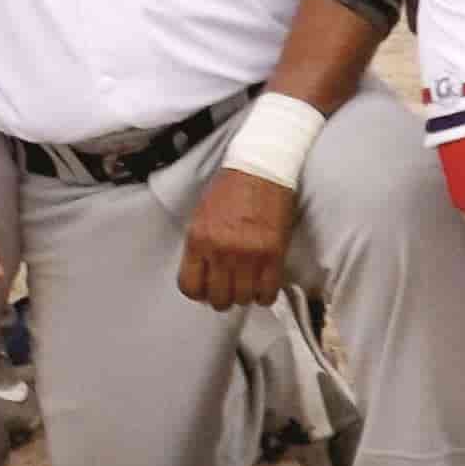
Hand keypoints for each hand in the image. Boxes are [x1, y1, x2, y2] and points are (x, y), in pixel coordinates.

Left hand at [176, 165, 294, 310]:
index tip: (207, 288)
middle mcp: (221, 251)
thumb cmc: (229, 188)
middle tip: (230, 287)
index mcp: (198, 240)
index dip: (199, 292)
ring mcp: (248, 255)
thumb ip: (200, 247)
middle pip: (218, 298)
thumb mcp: (201, 216)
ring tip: (248, 284)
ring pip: (243, 298)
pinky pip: (268, 293)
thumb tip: (204, 276)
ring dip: (245, 295)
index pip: (190, 287)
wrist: (260, 167)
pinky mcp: (274, 255)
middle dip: (223, 297)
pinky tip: (264, 286)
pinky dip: (265, 295)